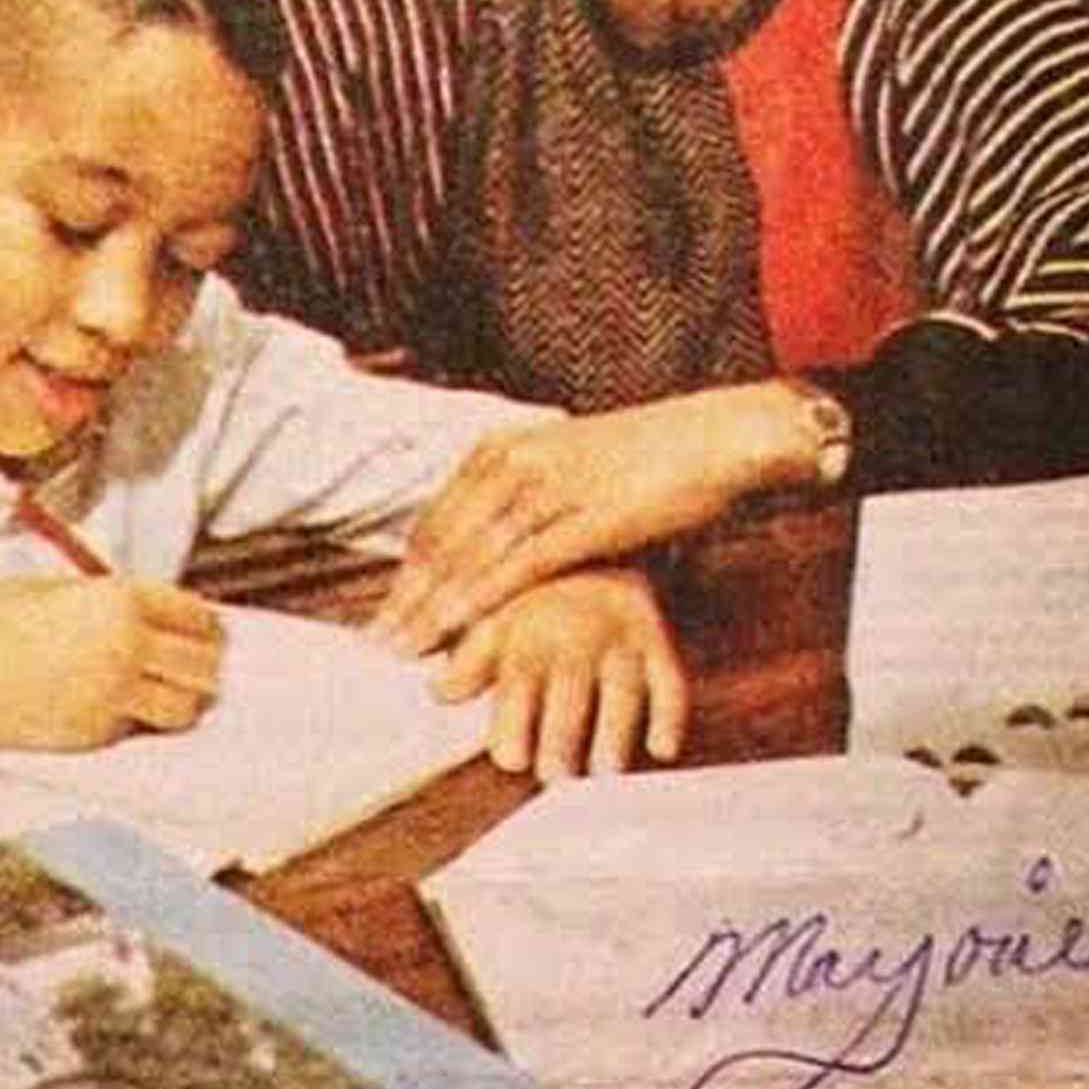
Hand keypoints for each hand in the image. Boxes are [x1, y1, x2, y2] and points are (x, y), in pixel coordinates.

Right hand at [0, 576, 224, 758]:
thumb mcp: (56, 590)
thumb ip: (108, 601)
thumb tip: (155, 616)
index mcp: (117, 599)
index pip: (197, 616)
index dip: (204, 626)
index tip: (202, 634)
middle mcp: (124, 646)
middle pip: (205, 665)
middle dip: (203, 665)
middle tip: (191, 667)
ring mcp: (109, 694)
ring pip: (186, 707)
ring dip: (182, 700)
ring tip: (162, 693)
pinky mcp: (90, 733)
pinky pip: (139, 729)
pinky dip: (138, 721)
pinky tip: (114, 707)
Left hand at [373, 382, 822, 655]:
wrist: (712, 438)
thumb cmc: (645, 460)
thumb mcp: (566, 467)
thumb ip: (523, 497)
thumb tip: (491, 537)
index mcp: (502, 447)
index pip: (437, 519)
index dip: (407, 573)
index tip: (385, 614)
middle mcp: (512, 462)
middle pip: (442, 541)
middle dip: (405, 598)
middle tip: (376, 645)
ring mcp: (545, 488)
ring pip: (469, 558)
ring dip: (430, 609)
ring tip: (403, 651)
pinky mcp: (581, 516)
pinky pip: (516, 567)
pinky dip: (479, 602)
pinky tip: (457, 632)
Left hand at [431, 567, 688, 778]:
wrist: (592, 550)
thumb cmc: (532, 602)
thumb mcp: (493, 625)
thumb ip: (467, 665)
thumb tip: (436, 693)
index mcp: (528, 637)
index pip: (517, 686)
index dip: (513, 725)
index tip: (512, 759)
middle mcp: (575, 638)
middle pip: (570, 693)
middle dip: (562, 738)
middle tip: (556, 771)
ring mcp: (620, 640)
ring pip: (622, 691)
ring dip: (614, 733)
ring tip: (604, 769)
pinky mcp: (658, 643)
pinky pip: (671, 681)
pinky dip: (671, 717)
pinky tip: (662, 751)